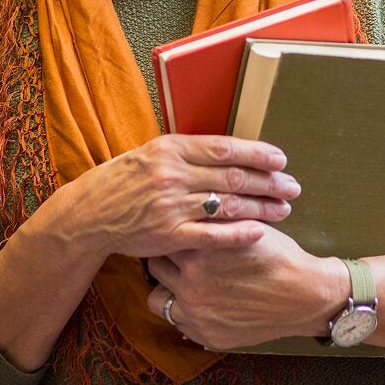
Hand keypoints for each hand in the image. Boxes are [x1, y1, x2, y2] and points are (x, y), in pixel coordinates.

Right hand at [71, 134, 300, 260]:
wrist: (91, 211)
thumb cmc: (126, 178)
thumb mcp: (154, 152)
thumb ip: (190, 151)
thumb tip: (231, 150)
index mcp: (172, 149)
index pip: (225, 149)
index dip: (257, 154)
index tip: (281, 160)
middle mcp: (174, 175)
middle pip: (233, 177)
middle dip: (269, 182)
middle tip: (293, 187)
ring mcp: (171, 207)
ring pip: (227, 205)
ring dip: (261, 207)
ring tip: (285, 209)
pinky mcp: (168, 236)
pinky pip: (211, 236)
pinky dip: (237, 234)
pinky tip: (260, 232)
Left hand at [145, 227, 349, 350]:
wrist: (303, 294)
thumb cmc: (276, 255)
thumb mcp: (243, 226)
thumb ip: (212, 220)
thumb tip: (185, 205)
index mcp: (200, 252)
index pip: (163, 237)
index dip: (169, 232)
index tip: (171, 230)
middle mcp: (192, 284)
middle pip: (155, 265)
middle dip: (165, 258)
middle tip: (176, 253)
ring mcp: (197, 314)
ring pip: (157, 298)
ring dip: (168, 287)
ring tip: (183, 279)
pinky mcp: (205, 335)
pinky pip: (177, 322)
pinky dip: (184, 310)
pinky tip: (201, 299)